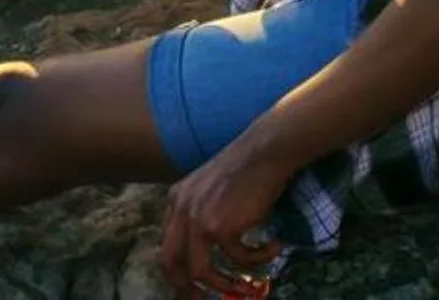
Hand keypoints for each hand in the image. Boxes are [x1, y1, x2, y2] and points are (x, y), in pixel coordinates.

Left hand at [158, 141, 288, 296]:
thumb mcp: (211, 188)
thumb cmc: (246, 167)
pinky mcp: (222, 227)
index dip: (177, 269)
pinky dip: (258, 259)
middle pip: (170, 262)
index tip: (192, 284)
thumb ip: (201, 212)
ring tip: (244, 287)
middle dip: (186, 287)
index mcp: (177, 199)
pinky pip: (239, 259)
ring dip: (224, 284)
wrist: (264, 151)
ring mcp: (199, 219)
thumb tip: (207, 248)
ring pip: (200, 271)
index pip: (165, 243)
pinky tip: (273, 247)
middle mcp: (182, 209)